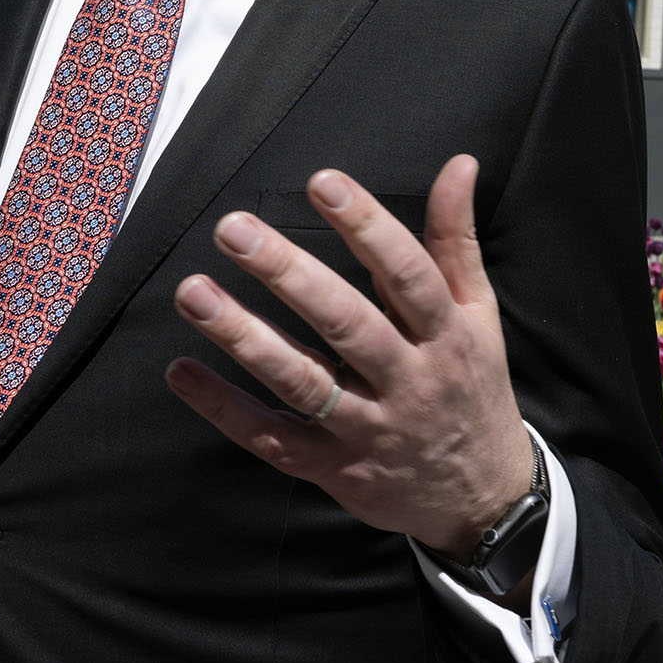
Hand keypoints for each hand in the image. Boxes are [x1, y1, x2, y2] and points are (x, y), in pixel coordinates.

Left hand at [167, 155, 533, 561]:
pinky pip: (272, 439)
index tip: (322, 180)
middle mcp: (408, 382)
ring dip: (243, 336)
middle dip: (288, 274)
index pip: (406, 274)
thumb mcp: (477, 314)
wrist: (480, 499)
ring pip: (301, 382)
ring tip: (193, 292)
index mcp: (446, 337)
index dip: (367, 225)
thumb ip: (456, 240)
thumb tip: (459, 163)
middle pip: (346, 324)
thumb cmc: (470, 386)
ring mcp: (367, 430)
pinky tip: (181, 371)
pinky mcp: (332, 469)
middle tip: (234, 228)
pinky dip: (224, 408)